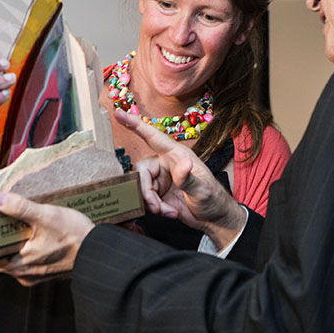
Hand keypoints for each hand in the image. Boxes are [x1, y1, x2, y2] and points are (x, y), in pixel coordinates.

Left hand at [0, 191, 94, 285]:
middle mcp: (23, 274)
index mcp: (17, 264)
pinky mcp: (44, 271)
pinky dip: (15, 251)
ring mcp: (34, 274)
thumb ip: (19, 207)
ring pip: (8, 261)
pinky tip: (20, 238)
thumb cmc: (76, 238)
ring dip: (1, 248)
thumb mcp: (46, 216)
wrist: (99, 253)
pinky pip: (22, 262)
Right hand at [113, 109, 245, 249]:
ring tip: (167, 211)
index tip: (119, 113)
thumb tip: (184, 164)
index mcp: (176, 155)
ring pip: (141, 187)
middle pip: (141, 171)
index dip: (134, 124)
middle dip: (145, 191)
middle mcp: (165, 164)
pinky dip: (155, 208)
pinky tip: (169, 212)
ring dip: (151, 202)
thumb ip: (188, 178)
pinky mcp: (158, 193)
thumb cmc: (213, 198)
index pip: (152, 136)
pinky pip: (145, 198)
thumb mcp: (202, 189)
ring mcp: (161, 179)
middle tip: (156, 207)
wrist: (214, 218)